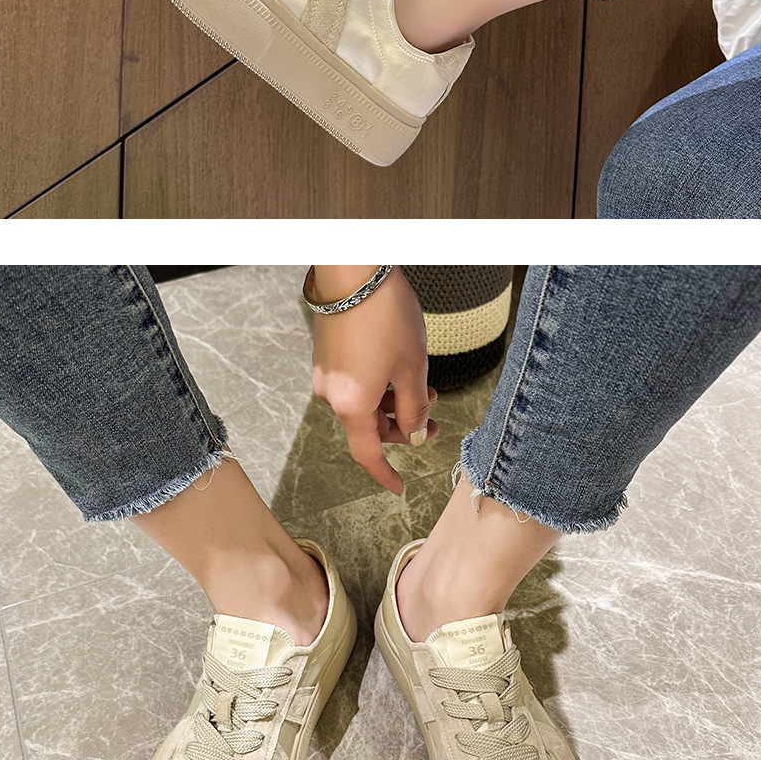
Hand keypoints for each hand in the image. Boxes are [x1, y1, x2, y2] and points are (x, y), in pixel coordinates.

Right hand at [310, 266, 437, 494]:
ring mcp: (326, 373)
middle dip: (403, 426)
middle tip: (434, 420)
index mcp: (351, 405)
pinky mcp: (327, 354)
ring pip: (364, 403)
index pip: (367, 454)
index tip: (400, 487)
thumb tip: (415, 433)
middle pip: (368, 427)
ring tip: (426, 385)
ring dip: (394, 403)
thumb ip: (415, 408)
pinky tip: (402, 370)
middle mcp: (331, 394)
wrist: (354, 272)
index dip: (385, 473)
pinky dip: (379, 386)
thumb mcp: (412, 368)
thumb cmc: (386, 319)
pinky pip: (355, 383)